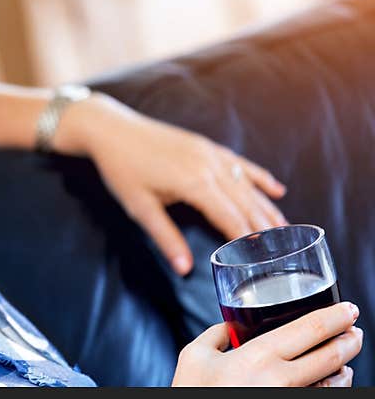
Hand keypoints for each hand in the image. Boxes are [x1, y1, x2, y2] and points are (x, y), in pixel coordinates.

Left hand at [53, 93, 287, 274]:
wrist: (111, 129)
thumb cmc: (121, 169)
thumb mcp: (140, 207)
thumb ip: (166, 237)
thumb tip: (184, 269)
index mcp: (194, 183)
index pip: (230, 218)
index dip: (248, 240)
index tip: (265, 260)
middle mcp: (209, 166)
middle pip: (245, 202)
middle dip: (266, 228)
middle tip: (287, 253)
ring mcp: (209, 153)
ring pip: (248, 184)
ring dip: (268, 207)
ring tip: (287, 229)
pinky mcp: (205, 145)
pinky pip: (240, 163)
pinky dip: (259, 177)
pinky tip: (276, 189)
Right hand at [171, 302, 362, 385]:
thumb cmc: (192, 394)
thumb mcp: (194, 356)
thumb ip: (215, 334)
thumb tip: (230, 325)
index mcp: (257, 357)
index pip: (310, 330)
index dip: (336, 317)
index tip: (349, 310)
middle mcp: (280, 381)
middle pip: (331, 356)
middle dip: (350, 339)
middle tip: (354, 330)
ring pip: (335, 384)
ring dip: (344, 368)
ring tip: (344, 359)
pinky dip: (333, 390)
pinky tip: (333, 382)